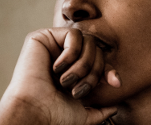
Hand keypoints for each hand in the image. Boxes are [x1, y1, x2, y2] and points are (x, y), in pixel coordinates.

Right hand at [0, 28, 119, 124]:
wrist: (35, 112)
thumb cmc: (55, 115)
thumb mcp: (83, 114)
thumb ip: (100, 111)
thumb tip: (115, 108)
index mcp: (71, 70)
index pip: (99, 60)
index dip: (109, 69)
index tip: (115, 83)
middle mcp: (63, 56)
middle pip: (96, 49)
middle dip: (93, 71)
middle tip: (78, 90)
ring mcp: (53, 45)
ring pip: (88, 40)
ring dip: (83, 65)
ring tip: (66, 81)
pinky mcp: (43, 37)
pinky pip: (73, 35)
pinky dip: (71, 53)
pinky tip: (57, 68)